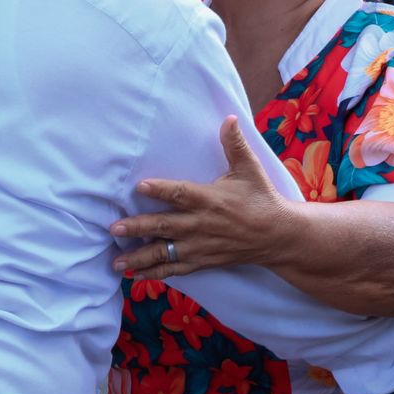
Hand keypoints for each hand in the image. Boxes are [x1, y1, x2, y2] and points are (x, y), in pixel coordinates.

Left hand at [110, 116, 288, 279]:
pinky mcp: (202, 261)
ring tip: (116, 262)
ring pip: (165, 252)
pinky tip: (134, 276)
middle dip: (138, 227)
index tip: (139, 186)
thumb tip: (229, 117)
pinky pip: (175, 269)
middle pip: (164, 226)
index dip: (160, 189)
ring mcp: (200, 246)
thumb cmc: (261, 198)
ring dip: (139, 258)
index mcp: (210, 199)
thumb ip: (235, 144)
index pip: (181, 193)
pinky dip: (155, 273)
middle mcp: (201, 224)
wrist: (279, 236)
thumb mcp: (250, 169)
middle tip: (114, 228)